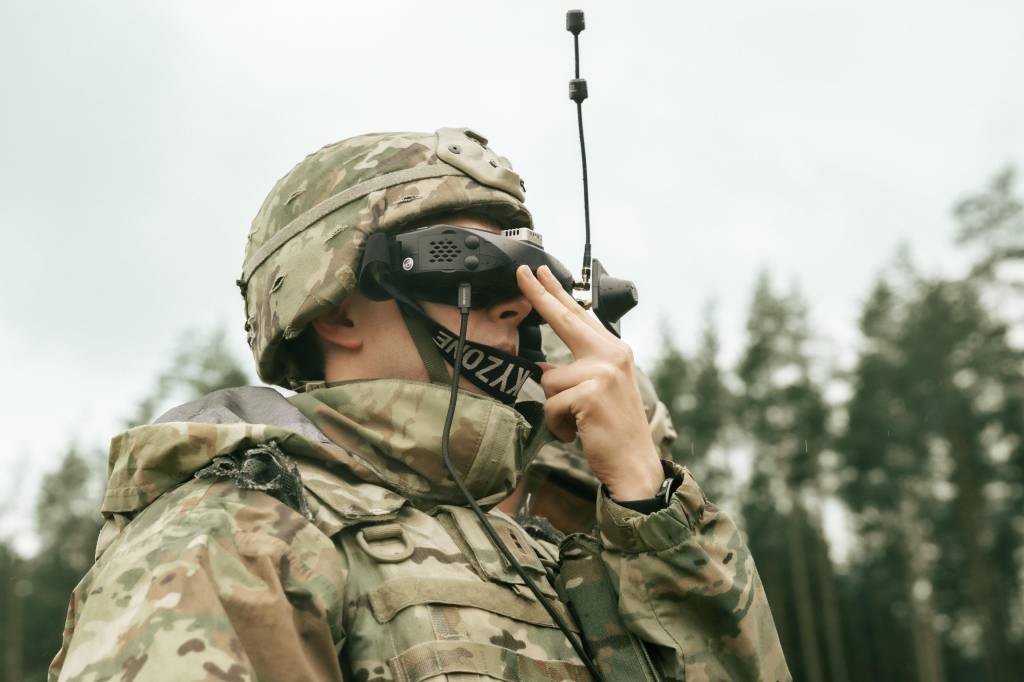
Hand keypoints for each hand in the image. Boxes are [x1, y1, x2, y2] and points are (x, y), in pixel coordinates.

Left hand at [516, 265, 663, 500]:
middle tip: (522, 272)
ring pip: (549, 379)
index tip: (539, 272)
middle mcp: (612, 354)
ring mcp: (602, 372)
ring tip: (579, 423)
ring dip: (556, 408)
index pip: (580, 316)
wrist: (635, 465)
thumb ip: (578, 370)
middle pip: (565, 319)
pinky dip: (558, 425)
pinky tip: (579, 433)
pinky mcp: (590, 393)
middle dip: (540, 294)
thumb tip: (542, 365)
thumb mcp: (601, 391)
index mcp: (614, 352)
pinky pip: (551, 405)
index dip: (557, 293)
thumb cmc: (614, 430)